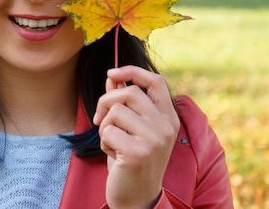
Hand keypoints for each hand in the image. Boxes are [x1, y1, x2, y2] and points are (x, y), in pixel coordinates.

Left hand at [93, 66, 179, 208]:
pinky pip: (108, 130)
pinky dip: (104, 141)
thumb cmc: (132, 159)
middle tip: (99, 118)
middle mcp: (166, 127)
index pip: (155, 81)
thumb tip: (112, 78)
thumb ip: (124, 102)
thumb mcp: (131, 127)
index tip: (112, 73)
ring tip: (112, 142)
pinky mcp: (138, 152)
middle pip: (129, 92)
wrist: (137, 197)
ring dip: (105, 126)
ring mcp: (155, 139)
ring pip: (115, 111)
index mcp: (169, 118)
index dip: (132, 71)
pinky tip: (114, 154)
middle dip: (106, 101)